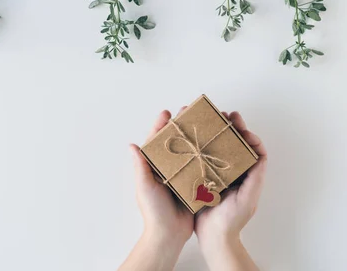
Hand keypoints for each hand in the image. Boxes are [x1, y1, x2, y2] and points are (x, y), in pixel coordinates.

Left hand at [130, 109, 193, 245]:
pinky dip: (206, 154)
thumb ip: (141, 167)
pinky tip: (215, 145)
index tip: (167, 112)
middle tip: (189, 111)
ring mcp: (182, 175)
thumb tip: (132, 146)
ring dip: (196, 137)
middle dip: (181, 125)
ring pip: (189, 151)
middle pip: (175, 142)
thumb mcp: (145, 187)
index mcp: (154, 167)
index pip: (156, 141)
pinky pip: (201, 165)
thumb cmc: (153, 212)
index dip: (161, 125)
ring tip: (205, 123)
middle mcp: (168, 168)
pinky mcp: (194, 183)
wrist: (169, 235)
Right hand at [195, 111, 266, 270]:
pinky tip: (196, 137)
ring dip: (217, 132)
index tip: (240, 125)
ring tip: (212, 119)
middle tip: (226, 114)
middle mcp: (234, 171)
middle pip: (236, 143)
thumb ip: (255, 176)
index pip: (252, 148)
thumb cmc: (233, 220)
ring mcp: (219, 173)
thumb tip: (260, 154)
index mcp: (247, 173)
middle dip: (232, 127)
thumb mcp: (249, 197)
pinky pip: (204, 157)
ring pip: (220, 147)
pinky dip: (202, 146)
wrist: (214, 237)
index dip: (248, 134)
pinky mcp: (204, 177)